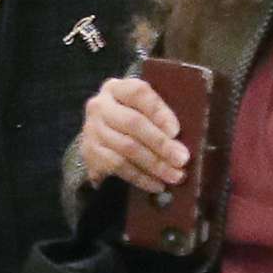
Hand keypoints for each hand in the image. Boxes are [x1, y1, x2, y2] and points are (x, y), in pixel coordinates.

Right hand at [78, 76, 187, 193]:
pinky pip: (118, 167)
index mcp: (117, 88)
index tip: (176, 131)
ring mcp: (92, 130)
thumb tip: (182, 140)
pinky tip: (157, 184)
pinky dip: (140, 177)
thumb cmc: (131, 117)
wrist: (101, 134)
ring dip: (154, 164)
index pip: (138, 93)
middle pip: (133, 123)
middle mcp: (100, 106)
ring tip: (175, 176)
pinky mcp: (90, 153)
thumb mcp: (143, 108)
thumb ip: (160, 115)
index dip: (158, 111)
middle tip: (182, 159)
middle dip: (161, 143)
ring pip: (127, 148)